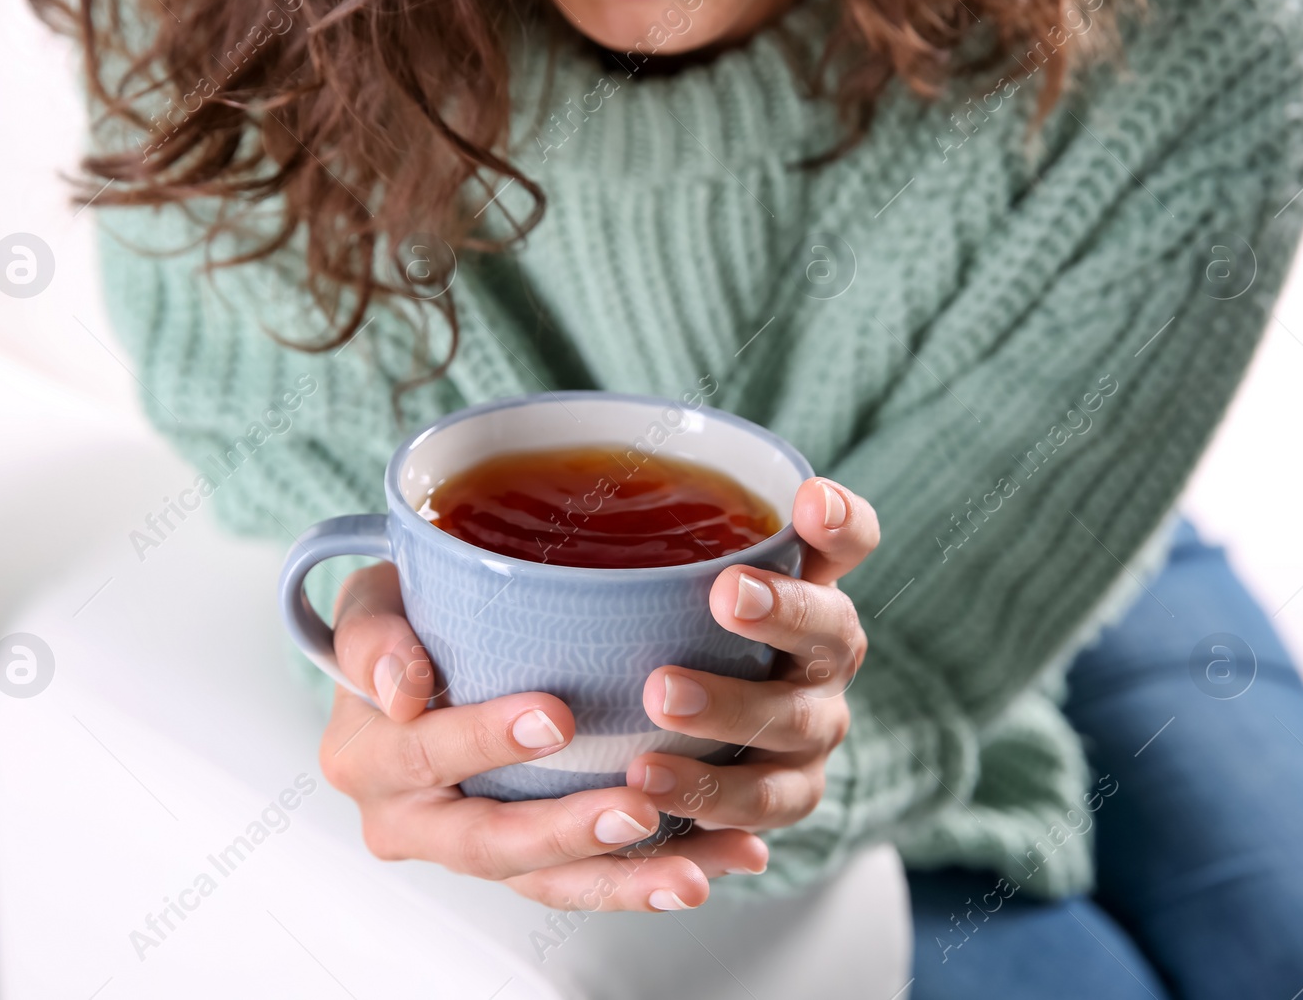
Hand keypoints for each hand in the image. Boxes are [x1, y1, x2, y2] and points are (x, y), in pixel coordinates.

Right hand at [315, 475, 875, 912]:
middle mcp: (408, 819)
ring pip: (547, 881)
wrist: (411, 674)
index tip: (556, 717)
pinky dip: (653, 879)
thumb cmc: (400, 625)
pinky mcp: (526, 864)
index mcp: (367, 757)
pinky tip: (716, 865)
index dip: (483, 739)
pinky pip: (588, 882)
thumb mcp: (371, 605)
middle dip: (566, 830)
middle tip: (638, 807)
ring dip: (625, 880)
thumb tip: (401, 688)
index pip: (424, 751)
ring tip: (692, 872)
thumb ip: (373, 634)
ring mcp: (470, 850)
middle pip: (488, 841)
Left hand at [625, 477, 877, 834]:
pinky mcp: (787, 795)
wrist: (676, 740)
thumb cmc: (655, 632)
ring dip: (733, 710)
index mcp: (803, 586)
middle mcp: (822, 656)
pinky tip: (653, 787)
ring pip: (793, 724)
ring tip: (659, 698)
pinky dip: (714, 798)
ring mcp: (811, 729)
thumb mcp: (637, 577)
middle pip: (831, 630)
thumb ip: (601, 540)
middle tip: (726, 595)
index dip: (840, 521)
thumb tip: (456, 510)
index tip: (809, 497)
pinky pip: (763, 805)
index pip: (846, 541)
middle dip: (784, 611)